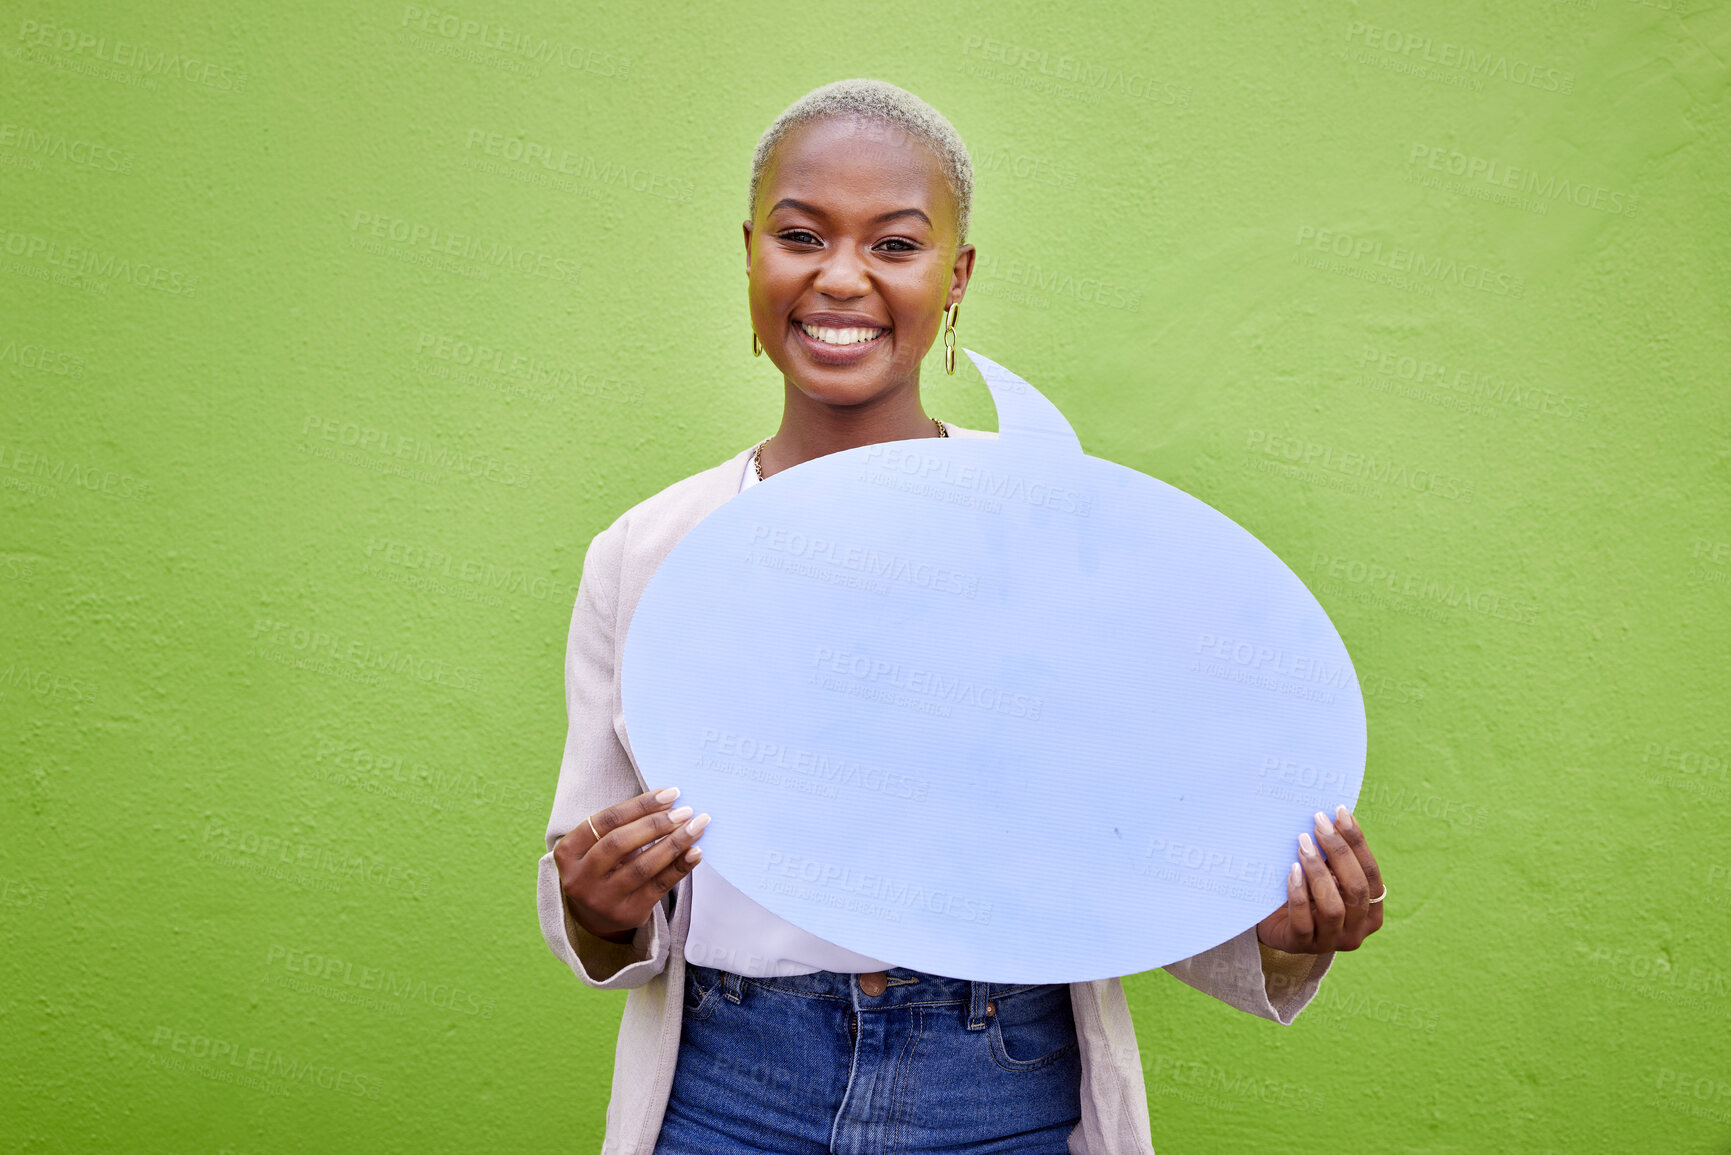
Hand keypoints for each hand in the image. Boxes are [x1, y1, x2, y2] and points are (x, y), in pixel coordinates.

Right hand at [554, 787, 710, 943]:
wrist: (594, 916)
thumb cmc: (601, 867)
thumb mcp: (596, 846)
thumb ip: (621, 826)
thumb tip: (668, 802)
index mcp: (568, 852)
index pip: (606, 821)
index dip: (640, 805)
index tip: (670, 793)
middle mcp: (581, 877)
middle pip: (621, 843)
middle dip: (657, 823)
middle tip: (685, 811)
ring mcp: (603, 899)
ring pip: (643, 866)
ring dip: (674, 843)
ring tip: (696, 826)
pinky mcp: (627, 913)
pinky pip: (659, 885)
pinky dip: (680, 866)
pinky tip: (695, 851)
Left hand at [1256, 805, 1383, 953]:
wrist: (1275, 924)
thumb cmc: (1307, 893)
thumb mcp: (1327, 875)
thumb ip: (1336, 856)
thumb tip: (1338, 814)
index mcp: (1372, 911)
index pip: (1371, 874)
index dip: (1357, 842)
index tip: (1340, 812)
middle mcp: (1358, 931)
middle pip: (1355, 888)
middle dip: (1338, 851)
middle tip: (1318, 823)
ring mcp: (1332, 942)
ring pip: (1333, 907)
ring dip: (1318, 871)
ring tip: (1302, 844)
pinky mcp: (1303, 946)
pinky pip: (1304, 921)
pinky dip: (1299, 894)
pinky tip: (1292, 871)